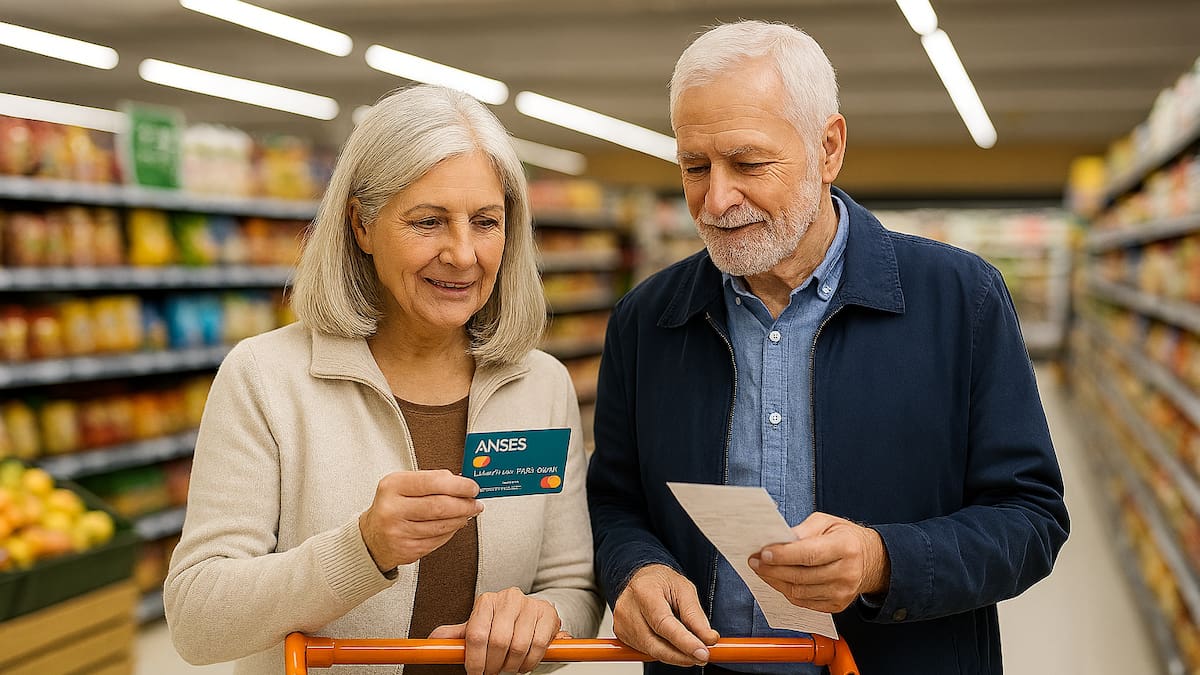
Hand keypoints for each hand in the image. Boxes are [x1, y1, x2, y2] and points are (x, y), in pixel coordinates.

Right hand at [358, 469, 481, 571]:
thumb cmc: (391, 506)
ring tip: (468, 512)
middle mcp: (393, 509)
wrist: (371, 537)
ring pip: (442, 525)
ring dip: (461, 518)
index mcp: (393, 486)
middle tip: (475, 502)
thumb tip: (462, 481)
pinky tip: (454, 524)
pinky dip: (451, 531)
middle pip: (440, 506)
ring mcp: (399, 532)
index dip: (459, 485)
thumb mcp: (403, 485)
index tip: (472, 487)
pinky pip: (438, 540)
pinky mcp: (407, 550)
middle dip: (464, 504)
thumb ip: (431, 480)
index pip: (433, 482)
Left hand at [428, 587, 561, 674]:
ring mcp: (530, 605)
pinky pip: (538, 646)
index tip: (475, 672)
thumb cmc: (501, 622)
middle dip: (494, 666)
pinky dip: (530, 662)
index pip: (476, 635)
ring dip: (512, 666)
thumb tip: (432, 639)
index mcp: (487, 601)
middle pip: (498, 642)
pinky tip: (524, 662)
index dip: (474, 660)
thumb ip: (458, 634)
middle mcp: (509, 598)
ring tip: (509, 667)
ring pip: (519, 646)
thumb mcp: (478, 626)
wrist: (531, 613)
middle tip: (493, 672)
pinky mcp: (548, 614)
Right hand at [611, 564, 719, 666]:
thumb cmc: (662, 582)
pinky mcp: (621, 634)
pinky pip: (645, 652)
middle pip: (654, 644)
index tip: (702, 652)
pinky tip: (671, 641)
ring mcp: (622, 623)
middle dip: (681, 655)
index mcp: (644, 591)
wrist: (642, 579)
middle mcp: (627, 608)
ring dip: (674, 654)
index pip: (663, 623)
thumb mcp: (684, 589)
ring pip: (651, 651)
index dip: (684, 642)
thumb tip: (708, 639)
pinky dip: (662, 651)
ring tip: (690, 645)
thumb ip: (696, 615)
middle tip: (702, 656)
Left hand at [749, 512, 890, 612]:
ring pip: (799, 592)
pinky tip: (777, 580)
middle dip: (772, 569)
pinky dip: (786, 591)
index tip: (763, 553)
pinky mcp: (836, 605)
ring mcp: (842, 592)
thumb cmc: (847, 538)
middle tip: (754, 561)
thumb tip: (778, 541)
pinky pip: (803, 602)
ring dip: (775, 582)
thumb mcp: (827, 522)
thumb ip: (803, 530)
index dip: (783, 555)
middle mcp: (846, 572)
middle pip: (801, 576)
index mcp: (845, 547)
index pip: (809, 554)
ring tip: (761, 570)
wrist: (873, 561)